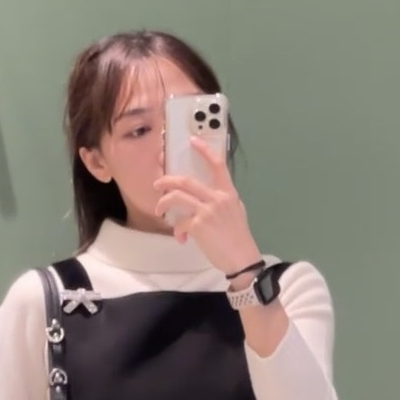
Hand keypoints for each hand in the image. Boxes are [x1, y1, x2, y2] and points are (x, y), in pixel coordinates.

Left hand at [154, 137, 261, 276]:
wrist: (242, 259)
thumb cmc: (238, 237)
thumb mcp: (235, 211)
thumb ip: (221, 200)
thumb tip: (204, 196)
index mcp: (228, 193)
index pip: (217, 165)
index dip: (204, 151)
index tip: (192, 140)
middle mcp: (217, 198)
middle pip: (186, 181)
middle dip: (167, 180)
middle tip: (158, 184)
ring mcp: (207, 211)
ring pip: (177, 197)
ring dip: (163, 203)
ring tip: (159, 210)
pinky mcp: (198, 226)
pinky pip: (180, 223)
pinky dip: (177, 231)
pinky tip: (181, 238)